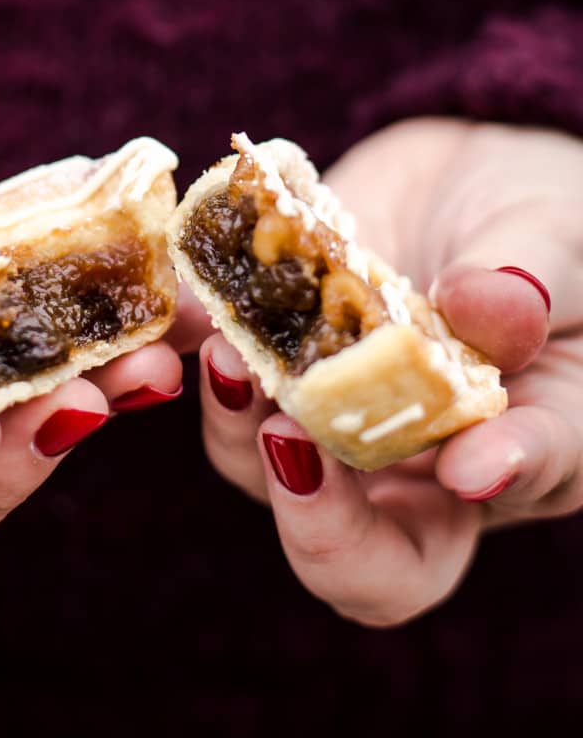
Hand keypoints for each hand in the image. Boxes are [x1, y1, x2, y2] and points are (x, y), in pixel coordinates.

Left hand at [194, 118, 582, 624]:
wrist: (465, 184)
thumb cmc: (543, 226)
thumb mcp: (554, 237)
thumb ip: (530, 276)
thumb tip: (485, 300)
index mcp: (522, 444)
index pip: (517, 482)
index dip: (498, 480)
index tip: (472, 464)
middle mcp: (419, 461)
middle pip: (368, 553)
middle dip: (321, 520)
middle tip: (296, 443)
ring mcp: (332, 417)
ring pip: (268, 470)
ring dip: (239, 427)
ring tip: (229, 358)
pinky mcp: (269, 360)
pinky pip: (219, 383)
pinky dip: (196, 356)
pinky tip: (191, 312)